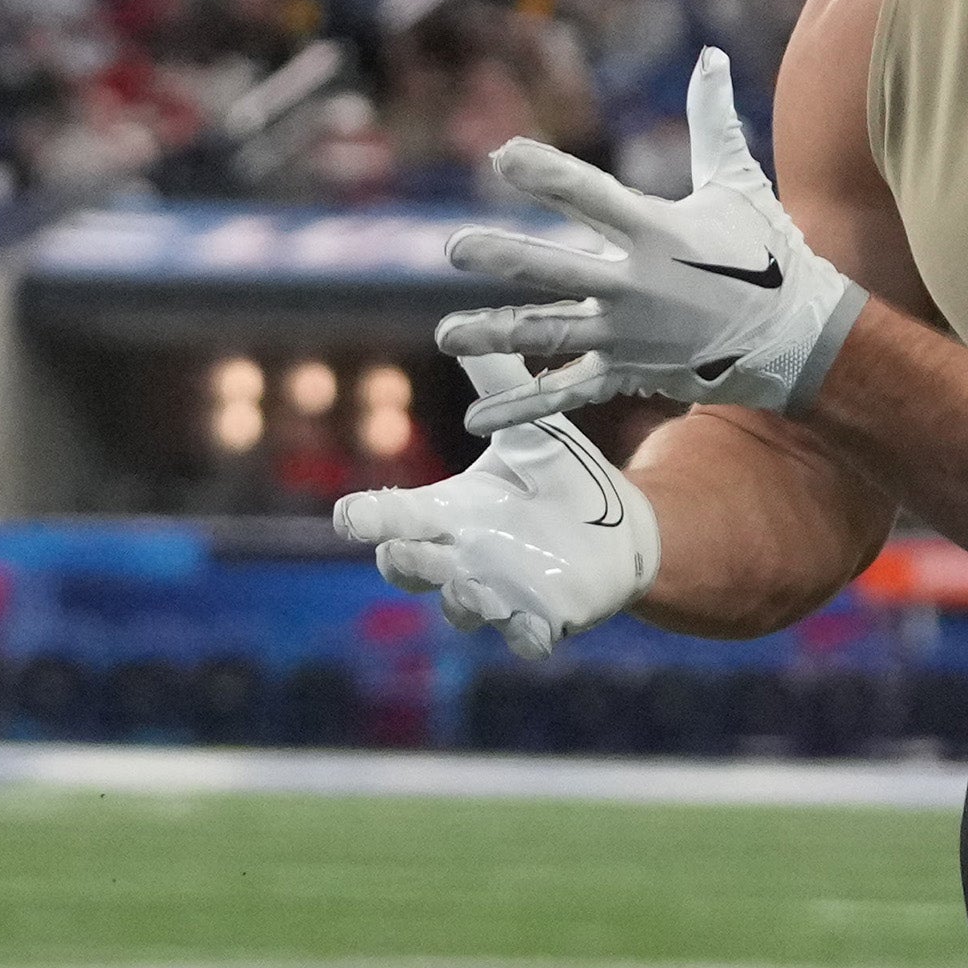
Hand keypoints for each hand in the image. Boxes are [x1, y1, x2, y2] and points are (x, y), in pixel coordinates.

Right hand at [332, 380, 663, 660]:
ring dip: (461, 599)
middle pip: (410, 569)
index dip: (365, 519)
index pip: (388, 517)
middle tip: (401, 551)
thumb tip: (468, 328)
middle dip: (404, 563)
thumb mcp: (530, 430)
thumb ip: (499, 383)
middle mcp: (460, 559)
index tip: (350, 517)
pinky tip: (535, 632)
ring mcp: (497, 594)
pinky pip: (525, 639)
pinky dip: (526, 637)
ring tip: (471, 585)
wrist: (617, 529)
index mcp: (446, 513)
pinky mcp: (541, 619)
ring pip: (461, 608)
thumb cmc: (559, 478)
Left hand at [437, 45, 868, 428]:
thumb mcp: (738, 183)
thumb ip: (713, 120)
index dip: (546, 173)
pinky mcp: (627, 373)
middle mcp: (637, 286)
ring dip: (495, 335)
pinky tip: (476, 420)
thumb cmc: (765, 253)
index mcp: (658, 233)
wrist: (796, 338)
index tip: (502, 156)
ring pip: (551, 335)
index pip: (592, 194)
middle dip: (505, 259)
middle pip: (559, 271)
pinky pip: (567, 394)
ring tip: (447, 334)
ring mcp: (628, 335)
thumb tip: (711, 55)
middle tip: (455, 248)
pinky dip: (521, 409)